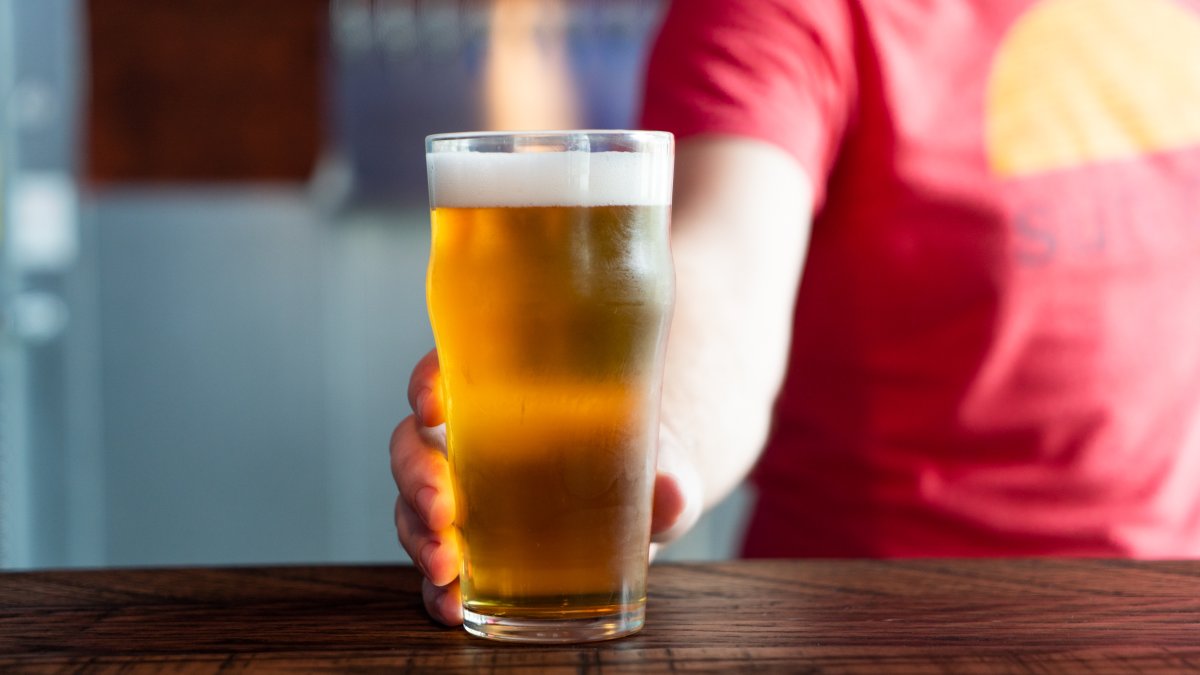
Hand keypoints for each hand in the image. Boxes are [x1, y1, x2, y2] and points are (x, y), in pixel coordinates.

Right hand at [390, 349, 702, 625]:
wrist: (647, 500)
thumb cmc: (643, 459)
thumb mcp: (661, 461)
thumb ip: (669, 476)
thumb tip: (672, 491)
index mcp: (503, 390)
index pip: (447, 370)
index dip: (427, 382)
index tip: (433, 404)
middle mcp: (471, 438)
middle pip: (415, 443)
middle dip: (417, 475)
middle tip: (441, 507)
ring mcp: (466, 495)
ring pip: (414, 504)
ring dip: (418, 535)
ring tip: (444, 567)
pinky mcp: (473, 546)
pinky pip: (438, 561)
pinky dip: (436, 587)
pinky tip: (451, 604)